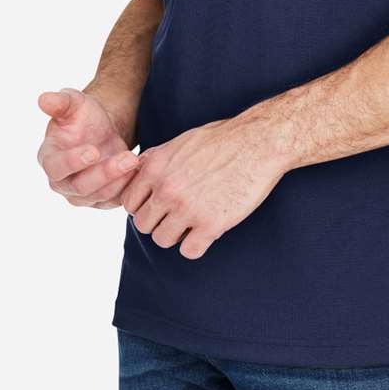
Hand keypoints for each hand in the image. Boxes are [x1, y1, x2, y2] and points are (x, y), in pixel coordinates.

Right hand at [37, 86, 140, 208]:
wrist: (104, 129)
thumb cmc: (84, 115)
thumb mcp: (73, 103)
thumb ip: (60, 102)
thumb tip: (43, 98)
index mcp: (49, 158)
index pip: (56, 167)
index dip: (73, 161)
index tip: (93, 151)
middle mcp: (62, 182)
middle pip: (80, 187)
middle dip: (105, 173)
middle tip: (128, 157)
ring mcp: (82, 194)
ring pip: (100, 195)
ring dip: (120, 179)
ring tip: (136, 160)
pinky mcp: (101, 199)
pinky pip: (115, 199)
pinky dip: (128, 186)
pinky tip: (139, 169)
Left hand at [121, 116, 286, 259]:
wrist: (259, 142)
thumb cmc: (223, 138)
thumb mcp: (181, 140)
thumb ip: (156, 158)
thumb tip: (137, 168)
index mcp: (156, 167)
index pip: (129, 203)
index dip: (144, 206)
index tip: (160, 205)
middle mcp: (166, 189)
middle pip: (143, 225)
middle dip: (159, 222)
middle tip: (179, 215)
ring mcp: (187, 208)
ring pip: (162, 240)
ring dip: (177, 235)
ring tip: (194, 223)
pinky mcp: (211, 224)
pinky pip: (189, 251)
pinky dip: (197, 246)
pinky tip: (208, 231)